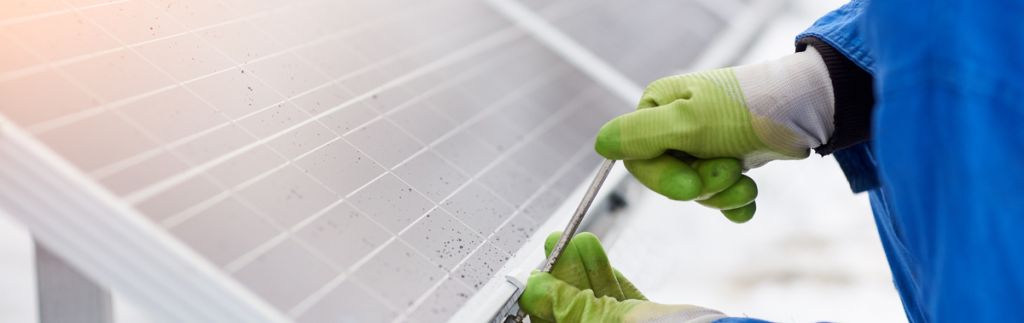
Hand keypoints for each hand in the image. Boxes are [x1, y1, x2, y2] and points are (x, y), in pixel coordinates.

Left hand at [518, 232, 725, 322]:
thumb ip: (570, 307)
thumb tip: (534, 290)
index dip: (538, 300)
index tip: (532, 275)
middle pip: (571, 311)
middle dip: (561, 276)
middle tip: (552, 245)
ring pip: (594, 302)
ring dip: (582, 269)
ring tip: (575, 240)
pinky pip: (618, 300)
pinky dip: (606, 275)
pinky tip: (593, 252)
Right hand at [594, 48, 834, 222]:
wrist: (807, 111)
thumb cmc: (746, 109)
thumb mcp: (687, 122)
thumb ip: (640, 136)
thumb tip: (599, 145)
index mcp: (658, 108)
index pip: (637, 159)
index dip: (663, 179)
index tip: (690, 183)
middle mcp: (676, 125)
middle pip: (668, 179)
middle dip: (701, 185)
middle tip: (729, 170)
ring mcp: (704, 145)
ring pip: (695, 191)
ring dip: (722, 194)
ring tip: (745, 179)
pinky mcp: (730, 161)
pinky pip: (720, 198)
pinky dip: (735, 204)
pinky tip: (749, 199)